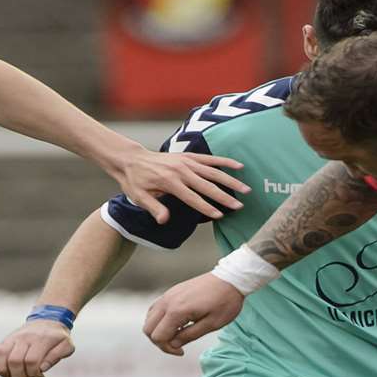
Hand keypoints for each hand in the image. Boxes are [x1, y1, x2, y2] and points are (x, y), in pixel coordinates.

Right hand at [0, 320, 74, 376]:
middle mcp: (24, 337)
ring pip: (0, 355)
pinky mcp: (5, 340)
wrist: (48, 320)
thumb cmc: (58, 337)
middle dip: (21, 375)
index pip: (32, 361)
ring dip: (5, 371)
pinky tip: (6, 370)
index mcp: (41, 339)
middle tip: (29, 376)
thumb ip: (56, 357)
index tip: (40, 376)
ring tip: (14, 375)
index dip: (34, 373)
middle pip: (15, 361)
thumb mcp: (67, 346)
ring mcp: (13, 338)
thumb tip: (42, 368)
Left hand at [111, 147, 246, 223]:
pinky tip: (238, 166)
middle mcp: (181, 170)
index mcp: (170, 182)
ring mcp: (186, 161)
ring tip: (246, 189)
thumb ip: (153, 208)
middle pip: (207, 185)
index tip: (221, 215)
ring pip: (213, 171)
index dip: (207, 207)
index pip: (192, 198)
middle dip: (224, 196)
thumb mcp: (138, 197)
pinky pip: (210, 159)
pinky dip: (224, 162)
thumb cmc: (134, 181)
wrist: (131, 158)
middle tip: (240, 205)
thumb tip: (165, 220)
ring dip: (230, 180)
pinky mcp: (189, 156)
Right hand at [143, 274, 245, 355]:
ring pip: (149, 318)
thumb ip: (189, 335)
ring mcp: (168, 294)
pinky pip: (155, 309)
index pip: (158, 336)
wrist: (230, 278)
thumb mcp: (211, 324)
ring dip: (158, 330)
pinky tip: (176, 324)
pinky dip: (159, 320)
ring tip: (177, 334)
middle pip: (148, 328)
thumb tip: (173, 344)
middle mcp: (168, 301)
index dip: (167, 348)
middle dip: (160, 341)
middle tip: (178, 345)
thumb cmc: (225, 301)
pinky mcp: (171, 292)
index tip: (182, 351)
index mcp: (177, 310)